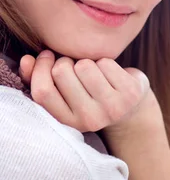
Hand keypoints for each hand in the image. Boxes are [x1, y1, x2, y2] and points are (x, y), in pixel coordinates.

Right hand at [19, 50, 153, 133]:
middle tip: (73, 66)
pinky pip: (106, 63)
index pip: (43, 92)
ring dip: (86, 62)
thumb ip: (38, 80)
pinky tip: (110, 73)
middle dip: (64, 61)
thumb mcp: (64, 95)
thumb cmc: (89, 97)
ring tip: (92, 72)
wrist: (131, 110)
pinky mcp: (130, 93)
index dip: (40, 68)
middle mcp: (91, 119)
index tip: (46, 57)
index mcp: (70, 122)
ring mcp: (113, 107)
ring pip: (84, 65)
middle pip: (62, 73)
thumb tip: (27, 60)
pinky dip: (105, 62)